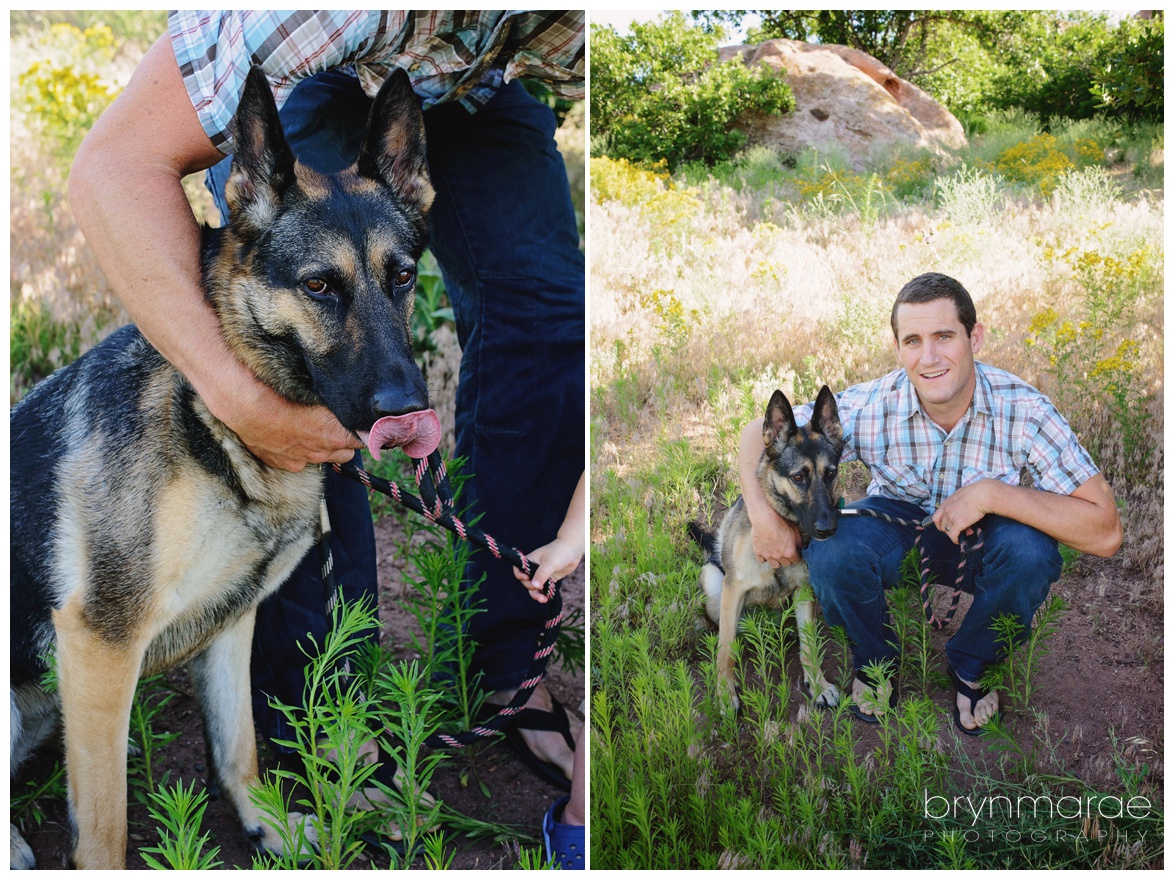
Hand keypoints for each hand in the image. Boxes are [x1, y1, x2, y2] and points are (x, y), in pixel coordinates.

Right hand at [200, 359, 361, 471]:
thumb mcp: (319, 393)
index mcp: (337, 435)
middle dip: (346, 440)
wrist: (246, 405)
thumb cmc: (282, 392)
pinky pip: (302, 462)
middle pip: (348, 452)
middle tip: (338, 424)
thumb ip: (340, 403)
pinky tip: (294, 437)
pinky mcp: (285, 464)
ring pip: (326, 458)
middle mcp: (323, 452)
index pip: (365, 440)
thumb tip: (355, 401)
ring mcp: (303, 460)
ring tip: (315, 430)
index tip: (364, 424)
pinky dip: (302, 452)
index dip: (365, 431)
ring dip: (325, 448)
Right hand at [513, 537, 582, 602]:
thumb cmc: (559, 552)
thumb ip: (542, 574)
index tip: (526, 578)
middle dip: (531, 587)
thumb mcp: (550, 563)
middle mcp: (534, 568)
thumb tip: (534, 585)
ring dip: (537, 594)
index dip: (520, 575)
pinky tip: (547, 598)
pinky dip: (544, 594)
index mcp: (530, 560)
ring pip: (534, 587)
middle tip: (540, 588)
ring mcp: (541, 574)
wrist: (573, 550)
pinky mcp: (549, 579)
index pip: (518, 569)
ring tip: (543, 599)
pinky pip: (544, 589)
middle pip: (526, 581)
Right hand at [749, 508, 801, 567]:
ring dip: (777, 561)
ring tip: (776, 555)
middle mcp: (779, 557)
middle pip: (786, 564)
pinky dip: (764, 558)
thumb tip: (800, 547)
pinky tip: (765, 552)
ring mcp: (768, 556)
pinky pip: (762, 560)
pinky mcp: (758, 552)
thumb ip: (798, 541)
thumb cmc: (780, 524)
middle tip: (786, 552)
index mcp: (789, 552)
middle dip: (787, 559)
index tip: (795, 553)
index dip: (796, 556)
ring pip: (774, 565)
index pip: (796, 560)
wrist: (765, 521)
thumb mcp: (794, 530)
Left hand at [932, 480, 993, 543]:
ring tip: (964, 534)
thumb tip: (963, 514)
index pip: (936, 517)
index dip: (939, 524)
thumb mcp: (962, 496)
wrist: (982, 495)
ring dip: (954, 534)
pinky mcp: (958, 524)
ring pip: (947, 531)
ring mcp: (951, 517)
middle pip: (942, 526)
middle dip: (949, 530)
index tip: (945, 527)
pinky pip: (953, 535)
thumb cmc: (976, 493)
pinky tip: (959, 541)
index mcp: (946, 503)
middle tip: (958, 530)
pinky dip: (955, 540)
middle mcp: (946, 511)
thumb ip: (959, 505)